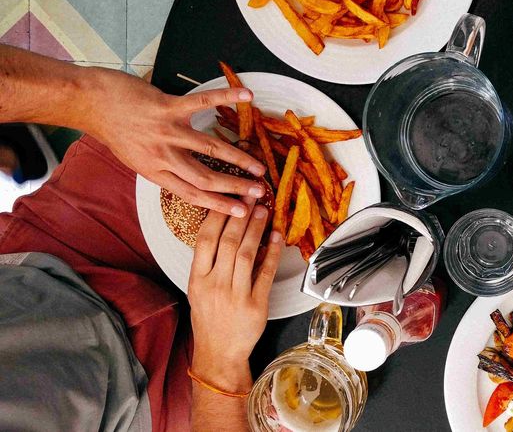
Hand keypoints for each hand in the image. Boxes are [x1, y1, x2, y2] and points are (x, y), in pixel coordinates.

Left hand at [85, 69, 265, 215]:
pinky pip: (202, 102)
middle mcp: (162, 155)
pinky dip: (226, 97)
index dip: (219, 204)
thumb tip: (187, 174)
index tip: (241, 212)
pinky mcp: (167, 107)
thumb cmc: (113, 129)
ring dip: (238, 158)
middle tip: (259, 191)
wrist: (90, 103)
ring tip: (259, 165)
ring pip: (210, 148)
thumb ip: (161, 166)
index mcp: (154, 172)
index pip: (191, 194)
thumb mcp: (134, 158)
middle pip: (205, 177)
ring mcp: (166, 131)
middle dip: (235, 187)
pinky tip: (247, 96)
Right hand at [188, 203, 283, 390]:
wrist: (219, 353)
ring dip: (256, 229)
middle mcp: (215, 285)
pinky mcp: (256, 305)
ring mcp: (236, 295)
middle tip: (251, 195)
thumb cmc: (210, 318)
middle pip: (228, 242)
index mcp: (197, 279)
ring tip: (263, 211)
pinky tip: (277, 237)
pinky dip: (273, 253)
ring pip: (247, 254)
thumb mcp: (199, 289)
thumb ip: (209, 263)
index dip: (218, 216)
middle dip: (241, 215)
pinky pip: (266, 273)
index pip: (205, 240)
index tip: (228, 198)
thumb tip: (227, 230)